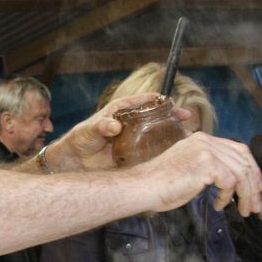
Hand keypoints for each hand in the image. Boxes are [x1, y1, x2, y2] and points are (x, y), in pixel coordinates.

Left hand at [43, 93, 191, 171]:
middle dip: (173, 117)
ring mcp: (135, 139)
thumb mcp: (89, 129)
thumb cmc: (80, 138)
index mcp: (123, 110)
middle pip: (157, 116)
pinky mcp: (134, 155)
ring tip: (187, 138)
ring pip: (157, 134)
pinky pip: (150, 152)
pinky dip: (162, 153)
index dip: (162, 101)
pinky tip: (174, 156)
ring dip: (171, 135)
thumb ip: (101, 126)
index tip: (174, 104)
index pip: (147, 100)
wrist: (75, 160)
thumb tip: (114, 126)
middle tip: (187, 120)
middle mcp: (132, 123)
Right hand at [138, 132, 261, 216]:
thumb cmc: (162, 184)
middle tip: (256, 204)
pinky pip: (230, 181)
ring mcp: (206, 150)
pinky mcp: (206, 164)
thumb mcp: (192, 172)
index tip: (256, 188)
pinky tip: (218, 205)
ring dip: (245, 194)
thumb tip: (238, 182)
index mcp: (203, 140)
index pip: (238, 150)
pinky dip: (228, 196)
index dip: (252, 169)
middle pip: (244, 160)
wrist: (144, 187)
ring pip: (241, 172)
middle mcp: (206, 141)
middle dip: (254, 184)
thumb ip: (214, 170)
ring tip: (243, 210)